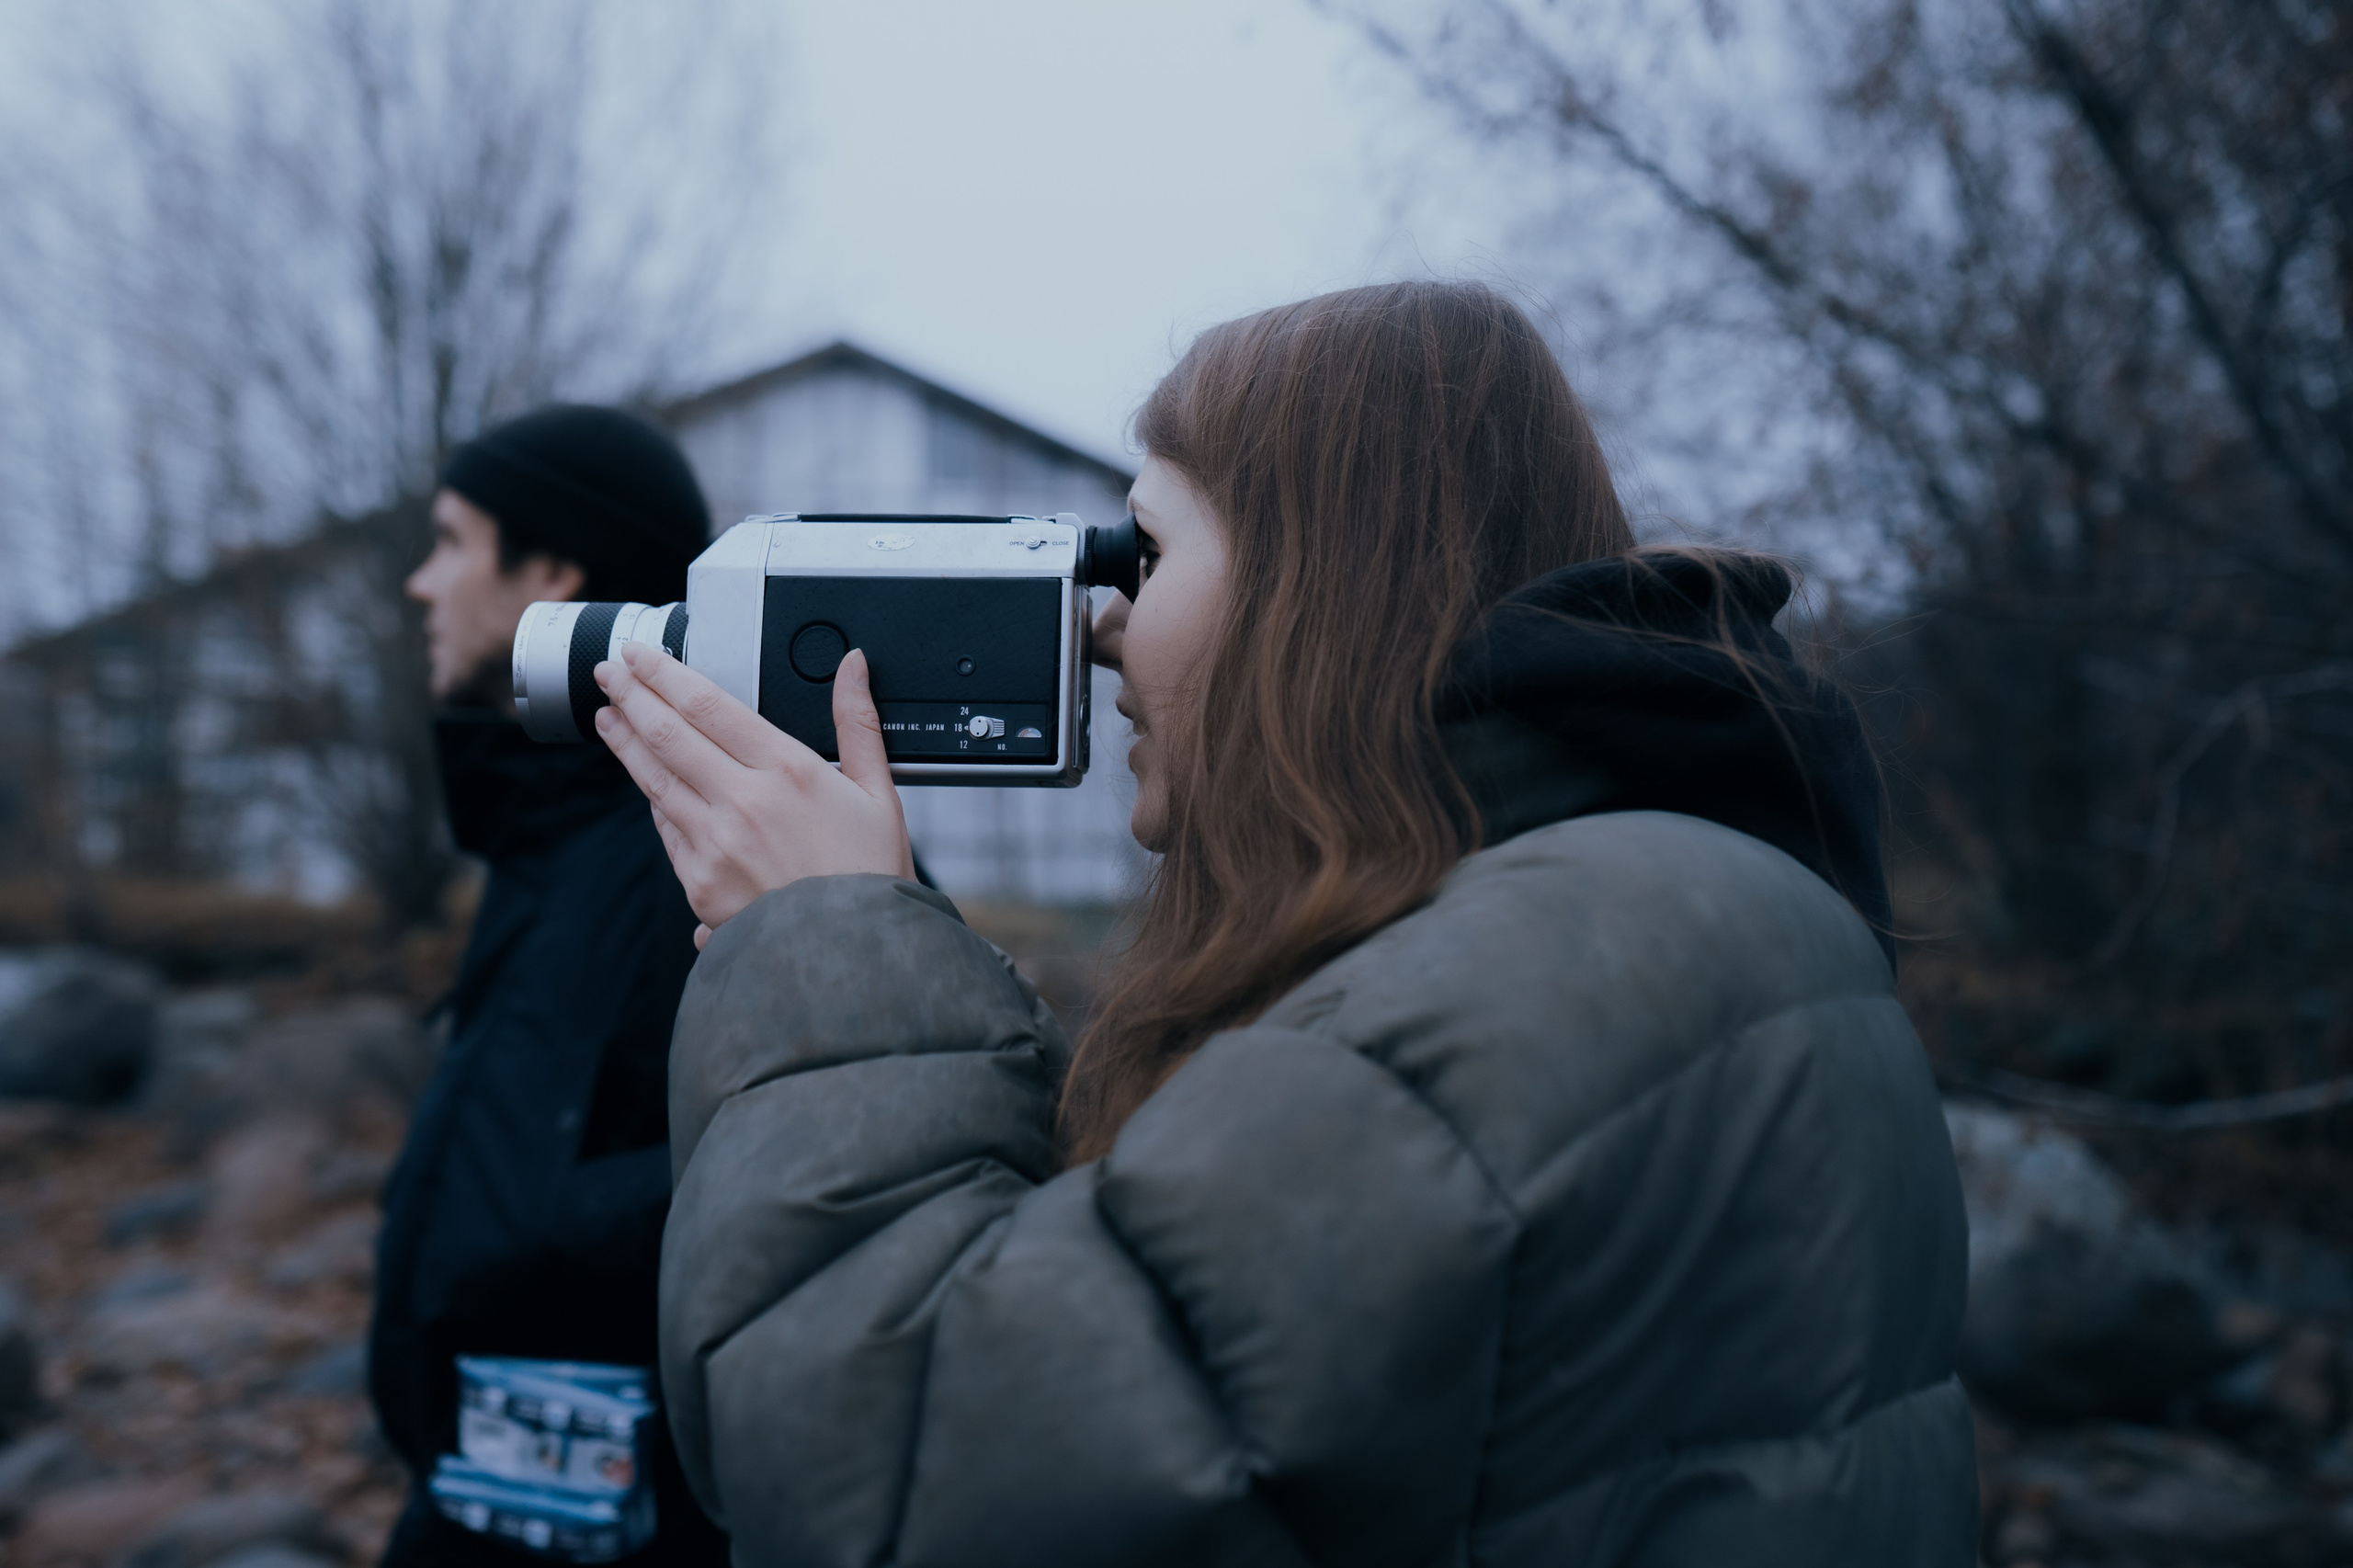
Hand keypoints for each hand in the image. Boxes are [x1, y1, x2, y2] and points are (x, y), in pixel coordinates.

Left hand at [592, 642, 914, 946]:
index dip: (665, 674)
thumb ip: (858, 722)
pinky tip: (646, 781)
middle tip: (610, 670)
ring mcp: (714, 843)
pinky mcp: (698, 880)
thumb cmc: (870, 876)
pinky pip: (667, 828)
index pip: (708, 705)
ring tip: (608, 716)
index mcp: (788, 771)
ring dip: (626, 742)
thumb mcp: (879, 792)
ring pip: (654, 779)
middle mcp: (742, 802)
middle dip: (632, 695)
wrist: (850, 954)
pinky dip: (653, 798)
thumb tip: (853, 666)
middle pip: (668, 734)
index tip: (640, 655)